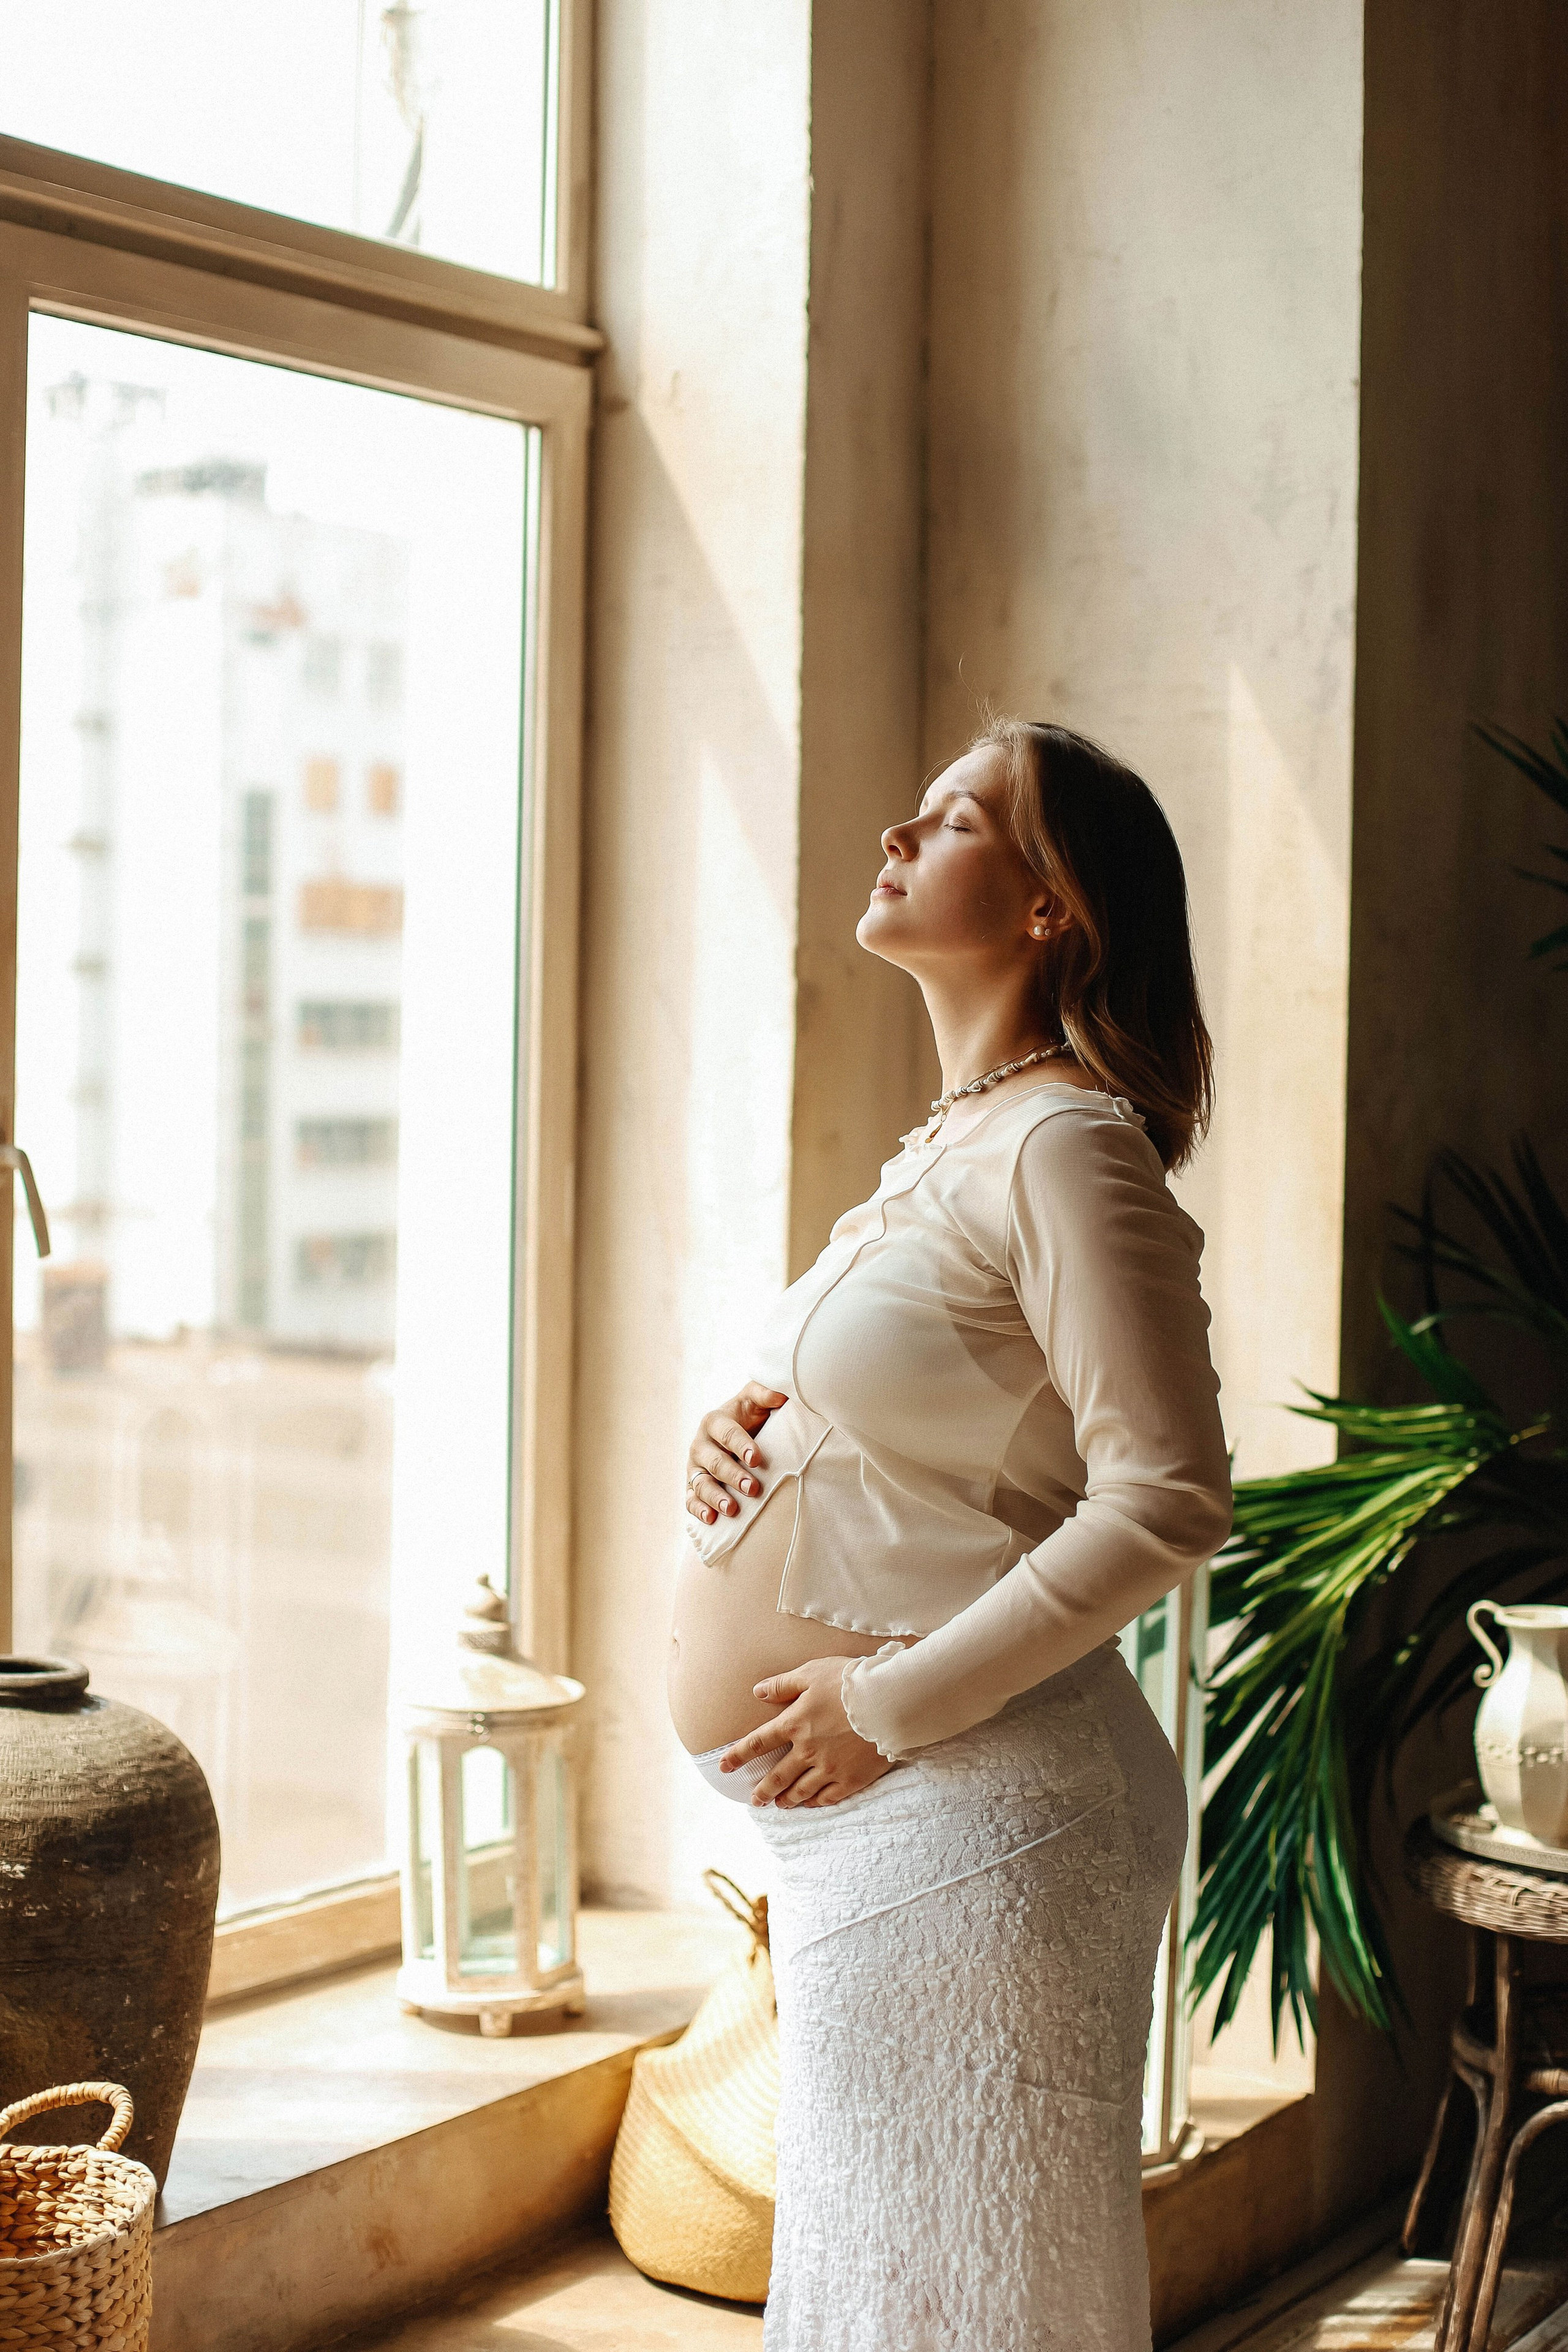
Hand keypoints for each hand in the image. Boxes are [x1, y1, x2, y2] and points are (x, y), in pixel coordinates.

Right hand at [685, 1383, 787, 1525]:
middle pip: (715, 1462)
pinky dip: (698, 1510)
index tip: (757, 1458)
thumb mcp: (755, 1400)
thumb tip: (782, 1394)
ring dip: (715, 1497)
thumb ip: (766, 1393)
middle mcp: (701, 1444)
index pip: (727, 1433)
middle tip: (752, 1488)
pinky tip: (711, 1519)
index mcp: (715, 1421)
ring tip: (732, 1510)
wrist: (735, 1432)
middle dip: (733, 1476)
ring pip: (701, 1483)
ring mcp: (695, 1467)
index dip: (741, 1445)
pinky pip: (691, 1499)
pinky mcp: (692, 1485)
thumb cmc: (749, 1416)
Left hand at [721, 1656, 894, 1807]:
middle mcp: (807, 1750)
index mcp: (794, 1723)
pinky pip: (828, 1797)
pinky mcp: (852, 1779)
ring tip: (779, 1805)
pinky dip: (815, 1802)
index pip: (758, 1743)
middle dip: (762, 1791)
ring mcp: (829, 1768)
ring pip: (801, 1791)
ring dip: (786, 1800)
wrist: (891, 1701)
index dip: (737, 1755)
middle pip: (777, 1776)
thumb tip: (757, 1691)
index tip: (723, 1767)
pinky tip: (810, 1804)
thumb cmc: (851, 1681)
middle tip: (754, 1800)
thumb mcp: (812, 1672)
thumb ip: (783, 1684)